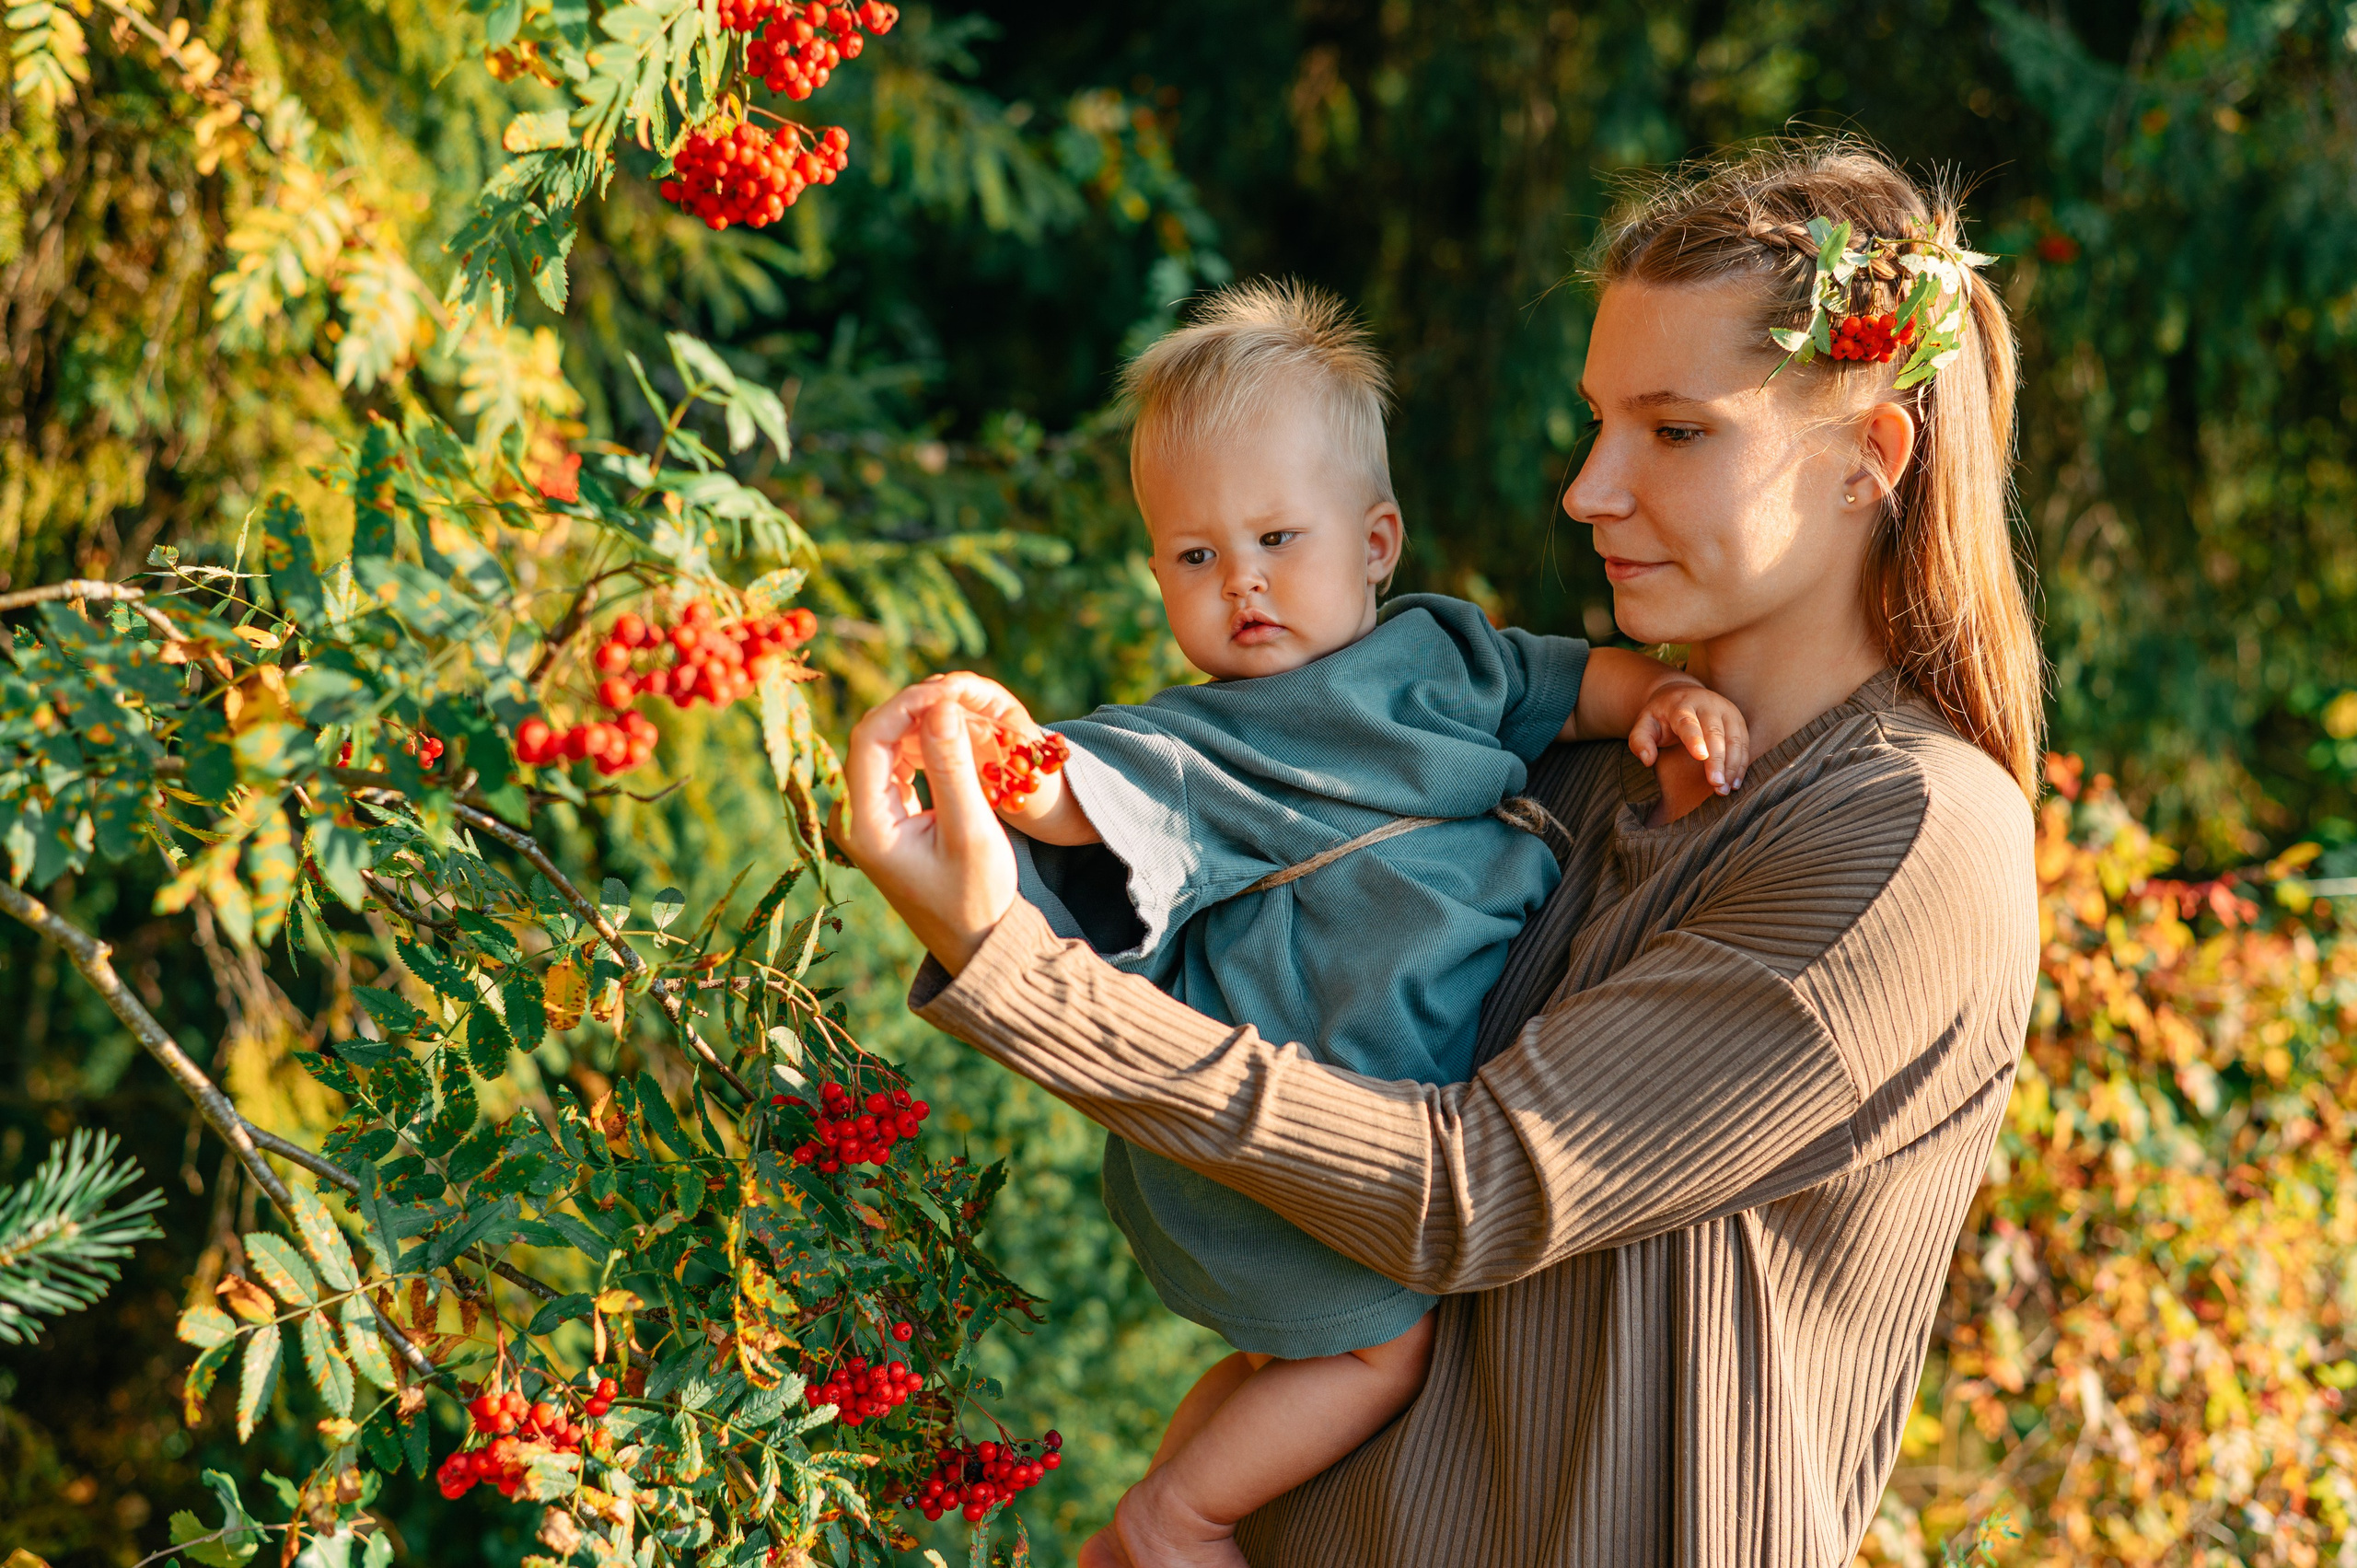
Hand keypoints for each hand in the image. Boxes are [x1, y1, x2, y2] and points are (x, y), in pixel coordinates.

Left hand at [843, 676, 1022, 973]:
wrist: (975, 943)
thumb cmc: (977, 896)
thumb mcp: (971, 830)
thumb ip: (952, 766)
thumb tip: (940, 704)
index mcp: (863, 822)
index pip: (870, 735)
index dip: (909, 702)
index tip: (952, 690)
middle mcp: (852, 816)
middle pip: (874, 735)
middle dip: (917, 708)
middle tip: (964, 695)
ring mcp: (864, 816)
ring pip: (885, 745)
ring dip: (922, 724)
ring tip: (966, 714)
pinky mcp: (883, 816)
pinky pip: (896, 763)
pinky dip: (924, 744)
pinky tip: (955, 739)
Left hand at [1628, 678, 1749, 794]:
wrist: (1681, 693)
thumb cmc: (1660, 716)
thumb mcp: (1643, 724)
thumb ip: (1640, 741)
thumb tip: (1648, 760)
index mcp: (1681, 704)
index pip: (1688, 722)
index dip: (1695, 739)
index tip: (1700, 757)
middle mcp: (1707, 704)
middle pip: (1715, 732)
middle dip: (1718, 760)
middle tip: (1716, 785)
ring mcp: (1726, 710)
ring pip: (1734, 738)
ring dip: (1732, 765)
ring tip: (1725, 789)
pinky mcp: (1737, 719)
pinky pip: (1744, 742)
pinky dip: (1742, 763)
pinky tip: (1735, 782)